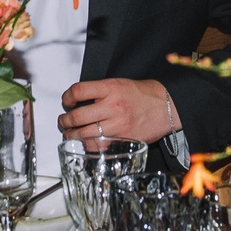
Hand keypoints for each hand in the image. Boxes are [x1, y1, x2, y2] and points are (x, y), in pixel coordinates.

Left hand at [58, 77, 178, 143]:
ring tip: (69, 133)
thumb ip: (99, 91)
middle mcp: (113, 107)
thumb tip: (78, 100)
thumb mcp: (119, 84)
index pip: (79, 91)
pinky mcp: (122, 140)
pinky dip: (86, 146)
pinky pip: (97, 146)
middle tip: (63, 121)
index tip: (67, 101)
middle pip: (77, 116)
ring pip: (84, 134)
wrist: (167, 107)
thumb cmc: (143, 94)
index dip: (67, 97)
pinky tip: (83, 143)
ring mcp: (118, 125)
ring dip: (71, 135)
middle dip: (65, 121)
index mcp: (111, 88)